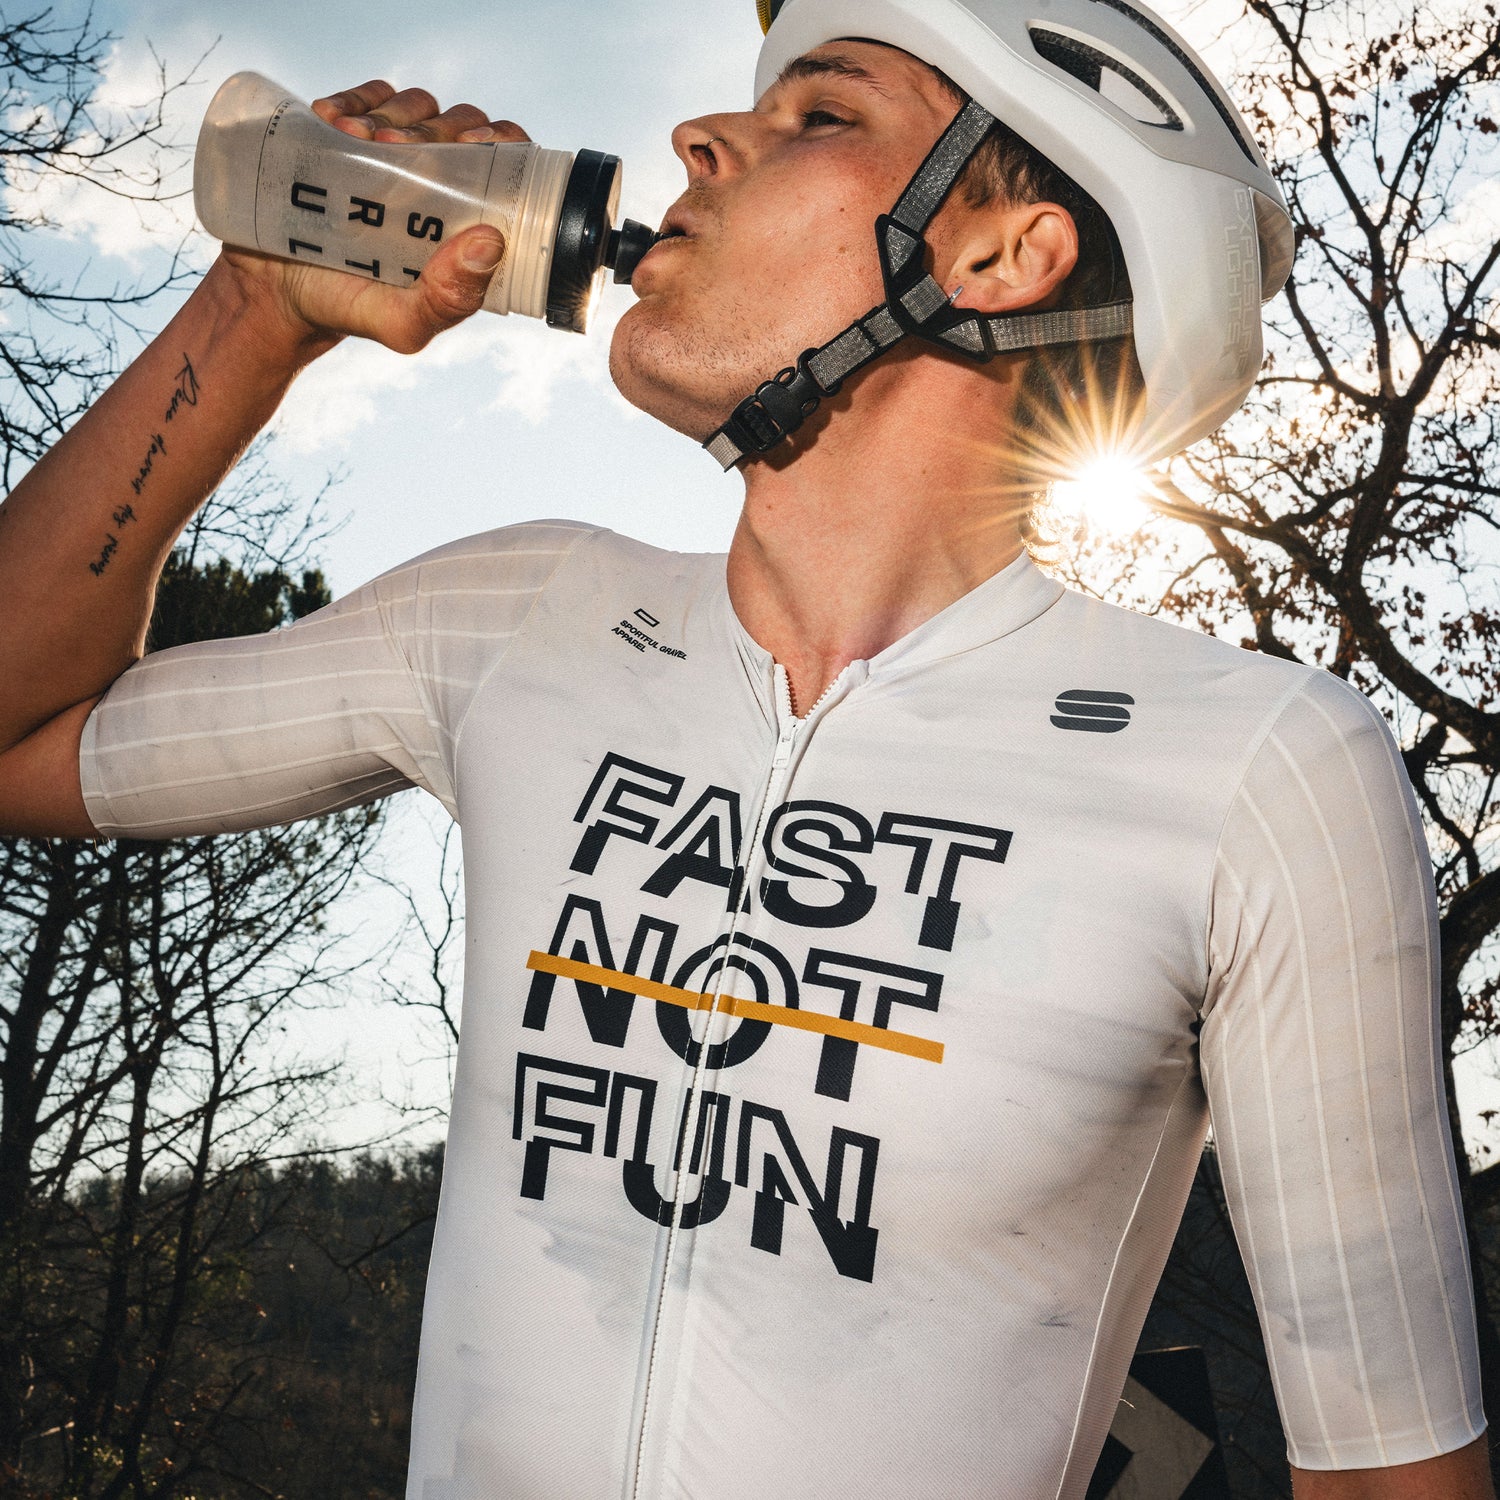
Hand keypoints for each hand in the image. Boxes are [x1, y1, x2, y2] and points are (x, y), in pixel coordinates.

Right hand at [216, 80, 532, 358]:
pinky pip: (369, 96)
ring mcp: (397, 153)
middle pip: (461, 125)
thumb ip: (447, 300)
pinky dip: (355, 99)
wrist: (272, 289)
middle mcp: (441, 182)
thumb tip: (491, 243)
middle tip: (393, 146)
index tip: (472, 142)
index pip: (507, 164)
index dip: (502, 140)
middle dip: (434, 127)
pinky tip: (334, 119)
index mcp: (466, 222)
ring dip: (393, 112)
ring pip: (418, 106)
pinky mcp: (353, 133)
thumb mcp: (401, 323)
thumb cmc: (347, 309)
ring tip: (355, 137)